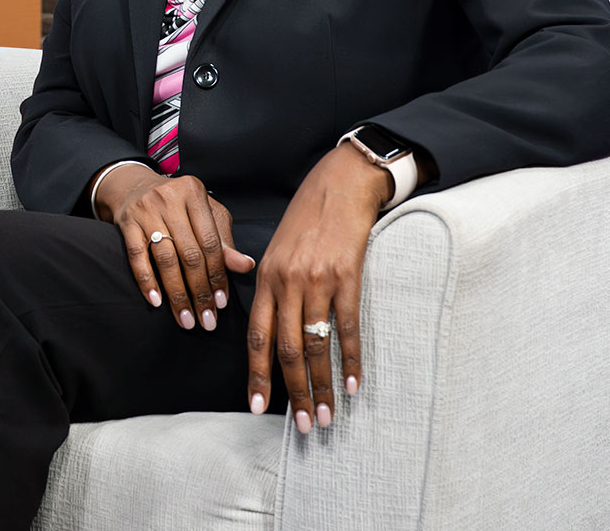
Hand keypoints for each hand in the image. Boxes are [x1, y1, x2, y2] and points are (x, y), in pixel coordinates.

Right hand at [93, 163, 256, 332]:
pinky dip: (147, 281)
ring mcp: (146, 210)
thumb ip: (223, 241)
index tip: (221, 303)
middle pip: (189, 254)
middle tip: (206, 320)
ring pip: (165, 259)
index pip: (210, 242)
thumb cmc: (178, 204)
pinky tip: (156, 302)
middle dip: (199, 291)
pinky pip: (137, 257)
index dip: (217, 275)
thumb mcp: (205, 214)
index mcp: (194, 193)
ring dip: (177, 294)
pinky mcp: (126, 223)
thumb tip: (245, 266)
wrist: (134, 186)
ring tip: (186, 319)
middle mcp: (169, 198)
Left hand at [246, 141, 390, 432]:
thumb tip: (268, 328)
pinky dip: (351, 358)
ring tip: (329, 415)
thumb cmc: (307, 219)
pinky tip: (354, 383)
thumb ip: (270, 288)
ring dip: (322, 385)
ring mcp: (317, 281)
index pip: (256, 336)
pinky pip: (347, 327)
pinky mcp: (347, 277)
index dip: (257, 374)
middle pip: (286, 349)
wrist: (340, 184)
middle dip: (294, 392)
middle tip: (304, 426)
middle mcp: (286, 282)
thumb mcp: (276, 249)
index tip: (257, 406)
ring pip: (315, 345)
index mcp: (265, 278)